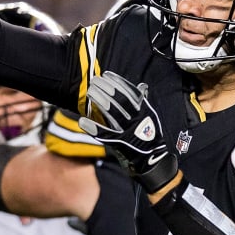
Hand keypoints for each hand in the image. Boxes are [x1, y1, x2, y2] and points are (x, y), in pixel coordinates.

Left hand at [78, 71, 177, 192]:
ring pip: (111, 113)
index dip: (117, 82)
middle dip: (105, 88)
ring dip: (99, 101)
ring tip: (89, 92)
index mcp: (144, 112)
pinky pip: (104, 134)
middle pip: (118, 100)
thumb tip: (142, 86)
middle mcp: (136, 120)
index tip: (106, 75)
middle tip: (94, 81)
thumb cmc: (149, 136)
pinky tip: (82, 120)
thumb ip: (143, 101)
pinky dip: (93, 127)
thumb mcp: (150, 116)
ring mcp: (127, 132)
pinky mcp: (118, 144)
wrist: (152, 159)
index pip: (130, 93)